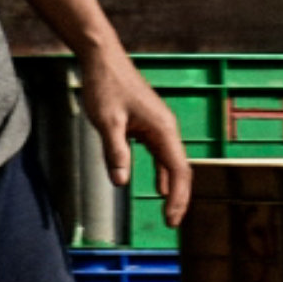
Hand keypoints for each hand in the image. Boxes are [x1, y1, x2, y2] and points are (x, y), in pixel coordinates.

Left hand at [82, 54, 190, 226]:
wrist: (103, 59)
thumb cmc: (105, 87)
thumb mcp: (106, 122)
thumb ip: (115, 152)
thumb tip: (121, 183)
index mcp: (163, 129)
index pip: (178, 170)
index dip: (177, 197)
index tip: (171, 218)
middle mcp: (167, 128)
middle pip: (179, 169)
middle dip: (178, 197)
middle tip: (171, 222)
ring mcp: (158, 126)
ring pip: (170, 162)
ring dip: (171, 186)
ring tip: (168, 210)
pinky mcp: (148, 123)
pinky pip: (159, 153)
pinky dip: (160, 171)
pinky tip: (157, 186)